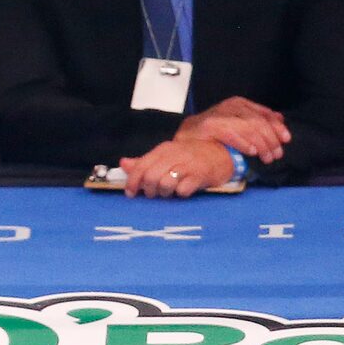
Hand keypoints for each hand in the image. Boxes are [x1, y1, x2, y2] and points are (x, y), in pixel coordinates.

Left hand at [118, 136, 234, 198]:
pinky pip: (183, 190)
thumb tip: (123, 164)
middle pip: (151, 177)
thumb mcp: (166, 155)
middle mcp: (174, 155)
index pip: (141, 166)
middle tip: (153, 194)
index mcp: (163, 150)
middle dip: (148, 190)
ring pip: (165, 184)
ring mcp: (188, 165)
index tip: (130, 193)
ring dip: (164, 193)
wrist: (220, 152)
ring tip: (168, 192)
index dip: (132, 182)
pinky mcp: (200, 175)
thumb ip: (144, 162)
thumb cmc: (189, 157)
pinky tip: (183, 191)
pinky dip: (180, 194)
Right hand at [177, 97, 288, 162]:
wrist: (186, 138)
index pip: (264, 113)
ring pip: (247, 127)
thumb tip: (280, 119)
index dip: (277, 127)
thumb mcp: (239, 122)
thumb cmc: (214, 133)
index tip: (286, 140)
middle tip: (276, 154)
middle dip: (271, 139)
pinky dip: (243, 143)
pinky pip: (231, 134)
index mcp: (239, 103)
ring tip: (266, 157)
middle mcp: (229, 106)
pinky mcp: (208, 125)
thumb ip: (258, 120)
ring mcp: (218, 114)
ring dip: (261, 144)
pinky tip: (251, 152)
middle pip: (258, 121)